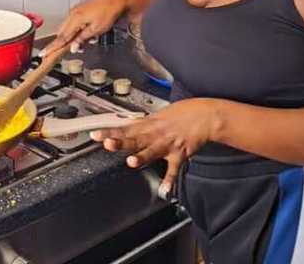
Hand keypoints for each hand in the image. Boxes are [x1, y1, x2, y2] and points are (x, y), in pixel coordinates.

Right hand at [47, 0, 127, 51]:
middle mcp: (73, 13)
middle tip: (69, 49)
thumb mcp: (97, 30)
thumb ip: (82, 39)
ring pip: (68, 27)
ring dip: (74, 35)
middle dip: (66, 42)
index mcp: (75, 18)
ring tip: (90, 38)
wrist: (118, 1)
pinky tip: (88, 31)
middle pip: (63, 32)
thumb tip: (73, 47)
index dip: (53, 47)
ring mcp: (76, 10)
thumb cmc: (110, 12)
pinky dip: (78, 28)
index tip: (44, 53)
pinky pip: (74, 21)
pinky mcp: (80, 8)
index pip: (61, 37)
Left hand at [90, 98, 218, 196]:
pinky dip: (170, 180)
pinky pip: (174, 169)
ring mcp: (168, 145)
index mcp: (151, 124)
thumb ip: (145, 123)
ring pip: (153, 151)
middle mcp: (157, 134)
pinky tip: (166, 190)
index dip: (110, 131)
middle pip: (136, 139)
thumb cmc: (186, 113)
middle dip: (121, 142)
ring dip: (143, 156)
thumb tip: (130, 126)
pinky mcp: (180, 154)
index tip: (95, 135)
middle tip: (108, 144)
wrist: (207, 116)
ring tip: (133, 162)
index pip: (126, 128)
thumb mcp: (162, 113)